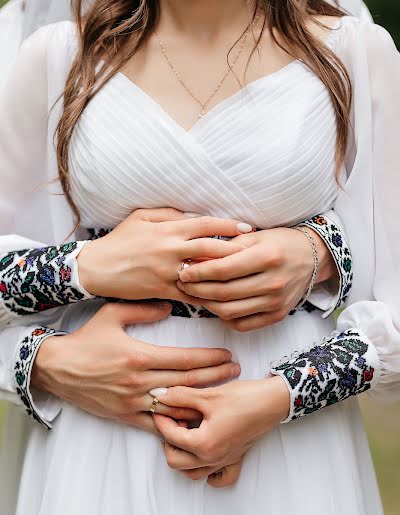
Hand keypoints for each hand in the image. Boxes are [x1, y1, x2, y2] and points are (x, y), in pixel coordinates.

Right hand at [32, 302, 239, 434]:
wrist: (56, 368)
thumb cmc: (85, 340)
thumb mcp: (111, 314)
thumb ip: (142, 309)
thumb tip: (169, 307)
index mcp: (139, 355)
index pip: (185, 359)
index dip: (210, 359)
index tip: (227, 355)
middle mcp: (139, 381)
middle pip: (188, 381)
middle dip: (216, 377)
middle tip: (235, 371)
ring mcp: (132, 401)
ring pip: (176, 405)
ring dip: (202, 401)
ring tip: (223, 395)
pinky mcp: (124, 415)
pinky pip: (155, 424)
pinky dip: (175, 424)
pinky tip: (193, 421)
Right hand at [78, 208, 250, 301]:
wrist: (96, 268)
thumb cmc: (119, 241)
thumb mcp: (141, 217)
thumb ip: (168, 214)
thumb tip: (193, 214)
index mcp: (167, 230)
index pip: (205, 224)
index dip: (229, 225)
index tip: (248, 228)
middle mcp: (170, 250)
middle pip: (211, 248)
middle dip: (236, 249)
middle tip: (257, 252)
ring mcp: (167, 272)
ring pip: (204, 274)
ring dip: (226, 275)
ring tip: (247, 276)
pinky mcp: (162, 290)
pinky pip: (191, 295)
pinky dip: (208, 296)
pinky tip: (224, 298)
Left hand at [152, 376, 289, 474]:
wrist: (272, 401)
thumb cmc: (243, 398)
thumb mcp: (208, 395)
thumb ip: (180, 397)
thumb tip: (159, 396)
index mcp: (204, 444)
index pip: (170, 437)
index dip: (161, 420)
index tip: (158, 407)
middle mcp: (213, 458)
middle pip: (175, 460)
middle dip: (168, 440)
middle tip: (173, 420)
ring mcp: (224, 461)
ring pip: (192, 472)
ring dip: (183, 455)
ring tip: (186, 433)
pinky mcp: (235, 459)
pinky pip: (218, 477)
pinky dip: (208, 472)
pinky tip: (205, 455)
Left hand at [177, 227, 336, 330]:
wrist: (312, 258)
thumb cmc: (278, 243)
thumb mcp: (254, 236)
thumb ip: (226, 248)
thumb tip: (194, 259)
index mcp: (267, 257)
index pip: (224, 270)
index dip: (199, 272)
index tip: (182, 271)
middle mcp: (273, 282)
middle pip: (224, 293)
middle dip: (197, 289)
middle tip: (182, 284)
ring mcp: (276, 302)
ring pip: (230, 311)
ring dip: (207, 305)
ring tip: (195, 295)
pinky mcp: (277, 316)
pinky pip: (243, 324)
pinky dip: (225, 317)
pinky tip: (216, 306)